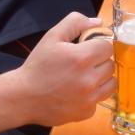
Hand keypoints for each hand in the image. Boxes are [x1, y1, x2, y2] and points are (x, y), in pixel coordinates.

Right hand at [6, 12, 115, 127]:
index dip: (97, 45)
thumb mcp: (52, 37)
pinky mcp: (86, 112)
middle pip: (110, 64)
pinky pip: (100, 99)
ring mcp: (89, 98)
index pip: (107, 46)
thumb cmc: (37, 66)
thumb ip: (75, 23)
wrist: (23, 97)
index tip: (87, 49)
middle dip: (98, 61)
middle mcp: (88, 79)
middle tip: (82, 63)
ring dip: (101, 78)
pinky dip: (92, 95)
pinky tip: (77, 92)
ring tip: (83, 77)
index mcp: (81, 58)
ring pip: (111, 83)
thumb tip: (98, 22)